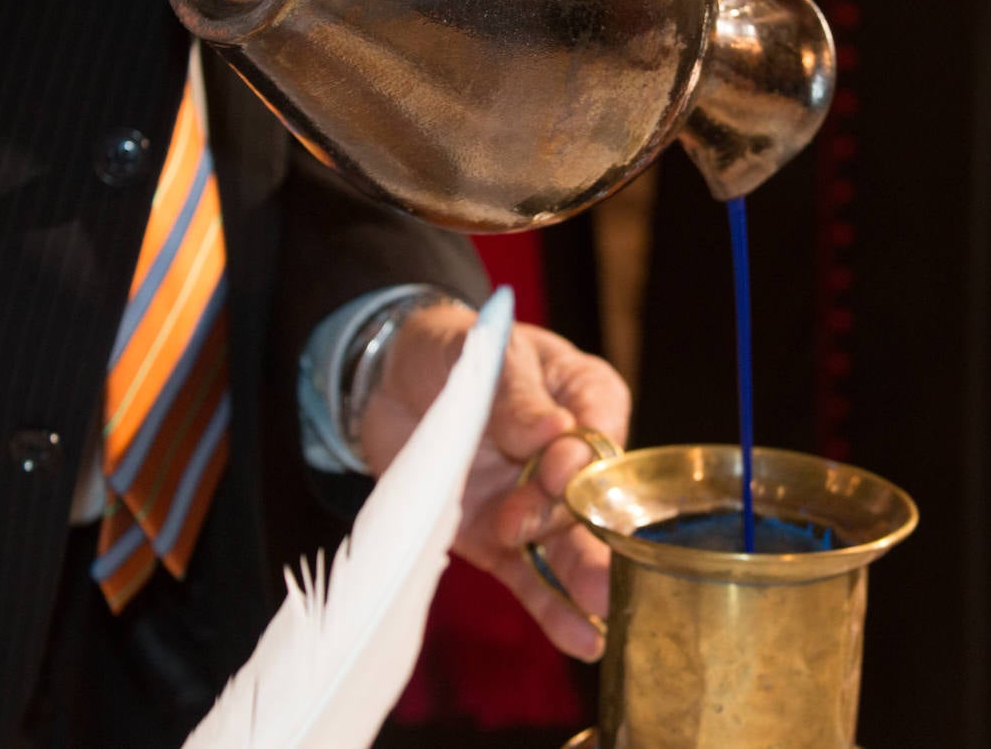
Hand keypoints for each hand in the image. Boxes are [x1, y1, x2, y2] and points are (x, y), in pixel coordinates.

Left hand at [356, 298, 629, 660]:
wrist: (390, 381)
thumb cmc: (454, 351)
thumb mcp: (484, 355)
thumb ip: (516, 396)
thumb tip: (554, 430)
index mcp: (584, 397)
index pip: (600, 430)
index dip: (583, 455)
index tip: (558, 463)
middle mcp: (569, 458)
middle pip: (586, 496)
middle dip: (575, 521)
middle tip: (548, 533)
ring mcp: (534, 503)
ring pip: (566, 544)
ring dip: (579, 573)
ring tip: (598, 604)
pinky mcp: (497, 541)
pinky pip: (530, 579)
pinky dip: (554, 609)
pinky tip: (583, 638)